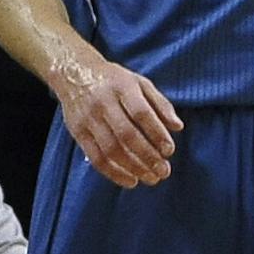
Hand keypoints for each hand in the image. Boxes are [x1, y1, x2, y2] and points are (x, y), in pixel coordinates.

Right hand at [50, 54, 181, 187]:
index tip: (170, 150)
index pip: (142, 113)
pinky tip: (130, 180)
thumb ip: (160, 104)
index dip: (157, 133)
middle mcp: (104, 103)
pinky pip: (95, 157)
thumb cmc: (115, 80)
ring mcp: (88, 119)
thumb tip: (178, 127)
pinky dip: (113, 172)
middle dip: (147, 156)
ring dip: (132, 168)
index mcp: (123, 88)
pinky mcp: (77, 132)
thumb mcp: (140, 83)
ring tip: (150, 178)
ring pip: (111, 149)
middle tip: (163, 171)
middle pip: (126, 134)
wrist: (75, 73)